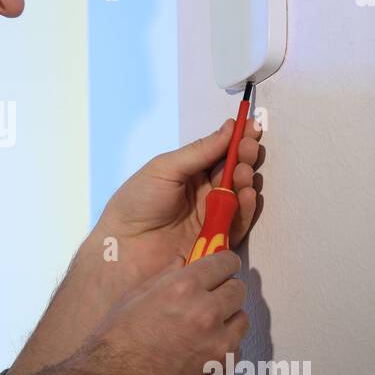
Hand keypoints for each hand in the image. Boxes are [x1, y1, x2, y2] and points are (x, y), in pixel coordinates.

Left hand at [5, 118, 262, 374]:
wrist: (123, 248)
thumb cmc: (135, 204)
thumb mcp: (164, 169)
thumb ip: (199, 152)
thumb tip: (230, 127)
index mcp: (188, 173)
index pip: (219, 152)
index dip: (236, 140)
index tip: (251, 126)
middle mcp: (203, 193)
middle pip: (233, 172)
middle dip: (245, 157)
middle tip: (250, 148)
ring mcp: (211, 216)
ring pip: (239, 195)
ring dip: (245, 180)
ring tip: (243, 171)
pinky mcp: (217, 240)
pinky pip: (238, 222)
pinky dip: (245, 207)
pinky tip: (246, 194)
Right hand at [73, 249, 249, 374]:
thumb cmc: (114, 345)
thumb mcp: (132, 299)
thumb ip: (164, 276)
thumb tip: (183, 262)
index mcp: (182, 288)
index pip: (224, 262)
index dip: (224, 263)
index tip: (224, 266)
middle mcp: (205, 312)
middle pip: (237, 290)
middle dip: (225, 290)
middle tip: (211, 298)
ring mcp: (217, 344)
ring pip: (241, 320)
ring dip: (227, 320)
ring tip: (204, 328)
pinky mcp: (221, 371)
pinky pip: (235, 350)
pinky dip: (223, 348)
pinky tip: (199, 352)